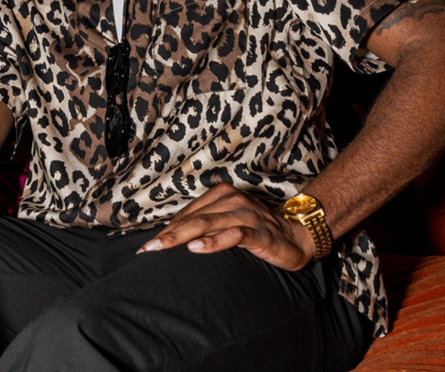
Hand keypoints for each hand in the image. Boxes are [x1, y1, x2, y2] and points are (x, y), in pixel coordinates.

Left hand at [137, 183, 315, 270]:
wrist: (296, 236)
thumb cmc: (256, 230)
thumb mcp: (227, 223)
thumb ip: (204, 224)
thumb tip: (171, 237)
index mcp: (222, 195)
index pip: (188, 213)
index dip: (166, 229)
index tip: (148, 246)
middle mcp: (232, 200)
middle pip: (193, 218)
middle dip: (167, 234)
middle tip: (147, 249)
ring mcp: (246, 215)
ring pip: (208, 223)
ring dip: (182, 236)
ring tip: (162, 247)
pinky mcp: (259, 232)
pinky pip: (233, 234)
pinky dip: (213, 241)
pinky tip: (196, 248)